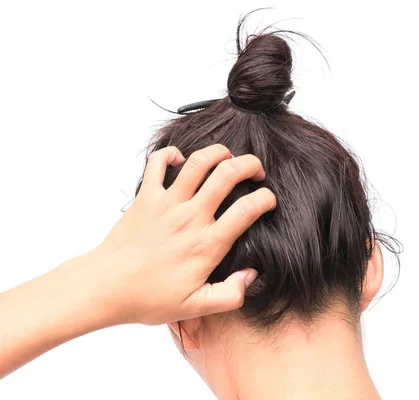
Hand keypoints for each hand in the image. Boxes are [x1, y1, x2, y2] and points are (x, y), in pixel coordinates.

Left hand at [76, 144, 274, 325]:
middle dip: (250, 164)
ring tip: (227, 158)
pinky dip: (171, 154)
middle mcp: (190, 218)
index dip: (266, 199)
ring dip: (219, 152)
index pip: (247, 209)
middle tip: (255, 171)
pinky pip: (158, 162)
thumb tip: (251, 275)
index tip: (268, 201)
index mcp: (207, 244)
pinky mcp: (146, 197)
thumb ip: (230, 295)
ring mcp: (167, 204)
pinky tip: (180, 161)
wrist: (105, 287)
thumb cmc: (149, 298)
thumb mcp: (196, 307)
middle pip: (227, 174)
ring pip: (198, 162)